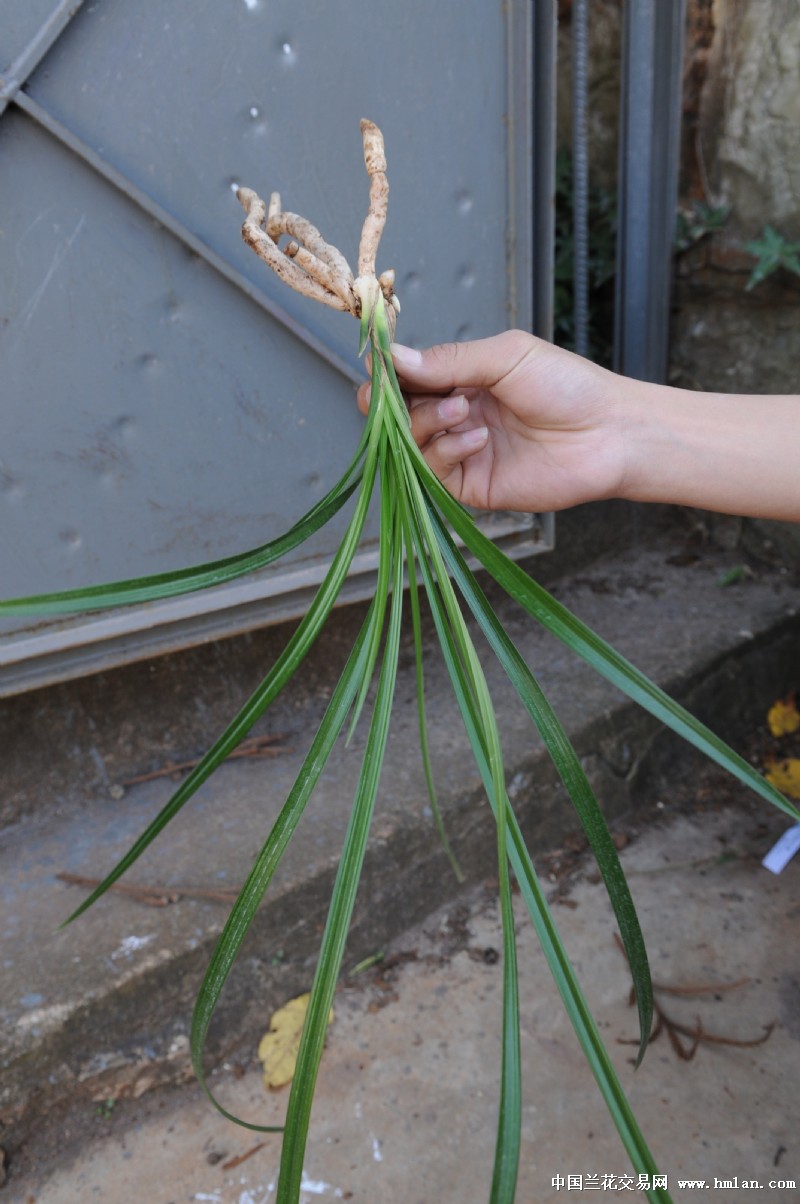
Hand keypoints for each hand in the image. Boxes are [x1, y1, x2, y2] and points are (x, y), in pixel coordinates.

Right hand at [357, 330, 627, 511]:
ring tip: (463, 411)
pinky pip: (435, 470)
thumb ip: (450, 360)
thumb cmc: (569, 387)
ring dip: (427, 422)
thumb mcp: (506, 357)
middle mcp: (456, 415)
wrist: (608, 435)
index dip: (389, 372)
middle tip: (406, 391)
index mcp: (463, 378)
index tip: (380, 366)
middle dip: (395, 401)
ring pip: (410, 441)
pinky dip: (447, 451)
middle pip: (397, 412)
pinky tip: (477, 437)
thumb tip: (394, 357)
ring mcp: (462, 451)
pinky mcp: (471, 485)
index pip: (407, 376)